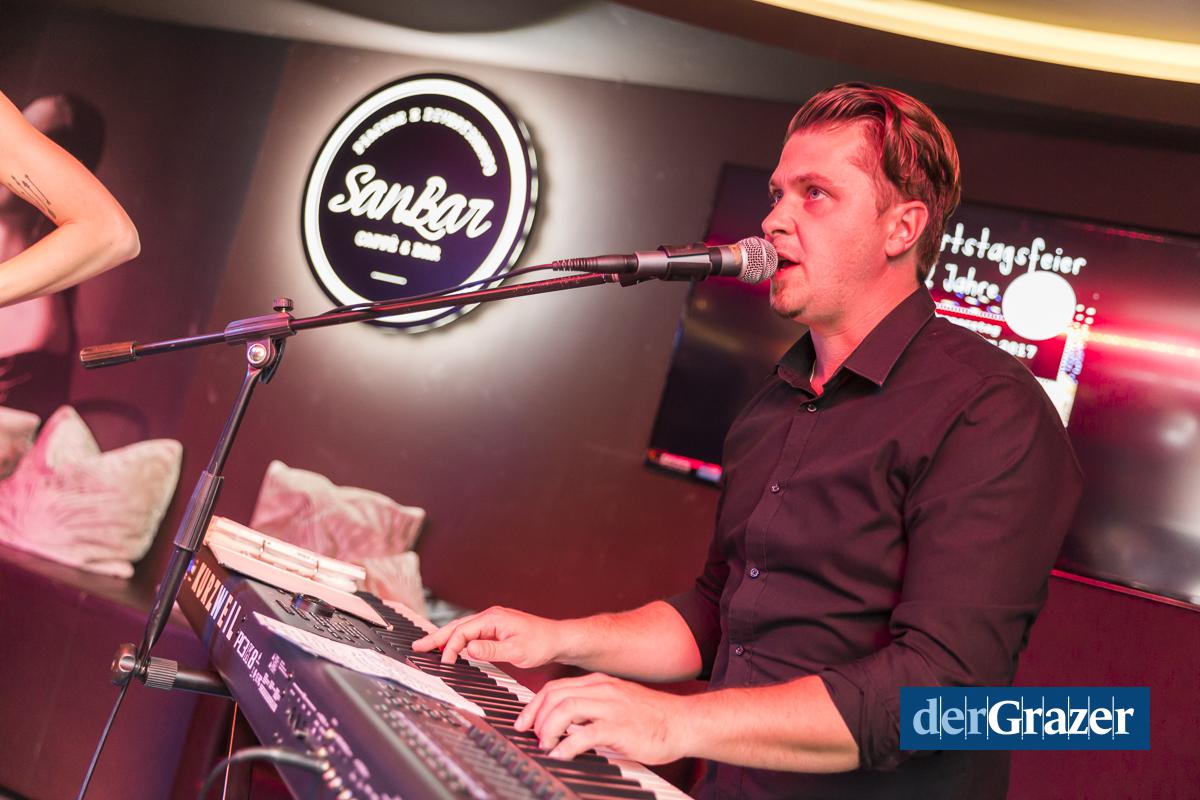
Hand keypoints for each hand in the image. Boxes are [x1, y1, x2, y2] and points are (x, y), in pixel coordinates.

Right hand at [411, 606, 560, 666]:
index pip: (463, 632)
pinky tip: (452, 646)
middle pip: (457, 626)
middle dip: (437, 637)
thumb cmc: (541, 643)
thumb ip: (490, 650)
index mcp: (493, 619)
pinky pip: (471, 632)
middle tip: (418, 646)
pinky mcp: (496, 628)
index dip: (451, 648)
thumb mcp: (516, 650)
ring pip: (462, 628)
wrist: (558, 639)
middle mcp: (490, 617)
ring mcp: (493, 622)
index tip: (446, 664)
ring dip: (445, 638)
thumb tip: (467, 649)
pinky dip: (458, 639)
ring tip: (428, 646)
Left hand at [515, 673, 688, 764]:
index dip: (534, 705)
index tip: (524, 722)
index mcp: (599, 683)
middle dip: (536, 717)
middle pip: (555, 695)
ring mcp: (611, 707)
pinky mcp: (619, 728)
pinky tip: (562, 755)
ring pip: (565, 709)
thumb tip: (564, 721)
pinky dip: (566, 745)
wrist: (683, 722)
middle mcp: (602, 690)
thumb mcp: (617, 701)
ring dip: (548, 729)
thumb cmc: (652, 717)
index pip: (555, 687)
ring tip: (546, 745)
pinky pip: (584, 734)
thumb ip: (593, 705)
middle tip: (532, 737)